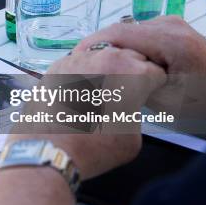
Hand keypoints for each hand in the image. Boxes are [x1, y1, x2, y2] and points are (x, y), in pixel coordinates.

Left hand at [17, 47, 164, 178]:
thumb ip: (136, 111)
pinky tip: (77, 93)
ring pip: (100, 56)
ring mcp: (78, 58)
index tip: (145, 95)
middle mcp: (104, 57)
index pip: (155, 71)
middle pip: (128, 57)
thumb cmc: (94, 147)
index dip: (151, 85)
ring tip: (98, 93)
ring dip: (104, 69)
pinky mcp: (56, 66)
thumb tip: (127, 105)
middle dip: (129, 73)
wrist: (50, 149)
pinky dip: (80, 74)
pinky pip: (76, 63)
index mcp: (132, 72)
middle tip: (123, 94)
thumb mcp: (134, 137)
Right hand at [75, 16, 205, 73]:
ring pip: (127, 31)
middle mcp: (167, 24)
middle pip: (119, 29)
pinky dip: (124, 46)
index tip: (72, 59)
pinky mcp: (170, 28)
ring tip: (92, 65)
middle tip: (76, 64)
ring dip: (109, 46)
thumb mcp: (168, 100)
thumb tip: (105, 80)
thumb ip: (136, 86)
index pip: (117, 33)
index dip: (91, 45)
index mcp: (167, 40)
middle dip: (96, 46)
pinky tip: (115, 62)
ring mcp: (169, 23)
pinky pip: (138, 34)